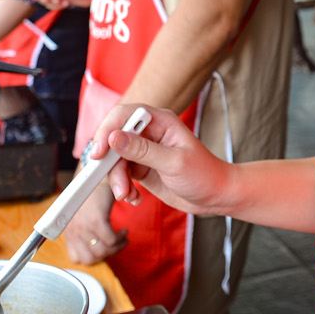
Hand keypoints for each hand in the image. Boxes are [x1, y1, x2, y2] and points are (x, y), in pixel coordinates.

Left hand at [63, 184, 125, 264]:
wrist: (96, 172)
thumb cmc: (92, 192)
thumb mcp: (83, 215)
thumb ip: (85, 232)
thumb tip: (95, 249)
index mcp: (68, 231)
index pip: (76, 258)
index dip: (93, 257)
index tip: (104, 249)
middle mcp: (72, 230)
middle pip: (90, 259)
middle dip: (106, 256)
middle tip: (116, 245)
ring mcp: (83, 226)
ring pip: (102, 252)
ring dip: (116, 249)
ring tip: (121, 239)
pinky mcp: (96, 220)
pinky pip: (111, 241)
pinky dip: (120, 239)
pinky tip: (124, 231)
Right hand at [98, 102, 231, 215]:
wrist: (215, 196)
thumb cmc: (203, 174)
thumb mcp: (174, 163)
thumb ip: (143, 150)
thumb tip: (114, 138)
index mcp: (160, 121)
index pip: (123, 115)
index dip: (107, 131)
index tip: (99, 153)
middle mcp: (149, 133)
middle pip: (113, 139)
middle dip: (110, 164)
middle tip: (117, 185)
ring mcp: (143, 151)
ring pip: (114, 160)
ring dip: (117, 180)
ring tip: (128, 195)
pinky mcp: (140, 168)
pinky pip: (120, 174)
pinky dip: (122, 187)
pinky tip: (134, 197)